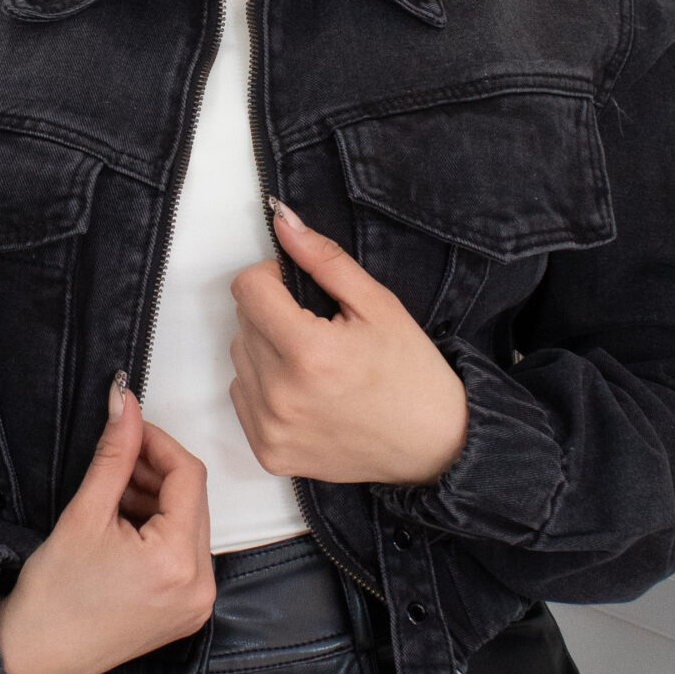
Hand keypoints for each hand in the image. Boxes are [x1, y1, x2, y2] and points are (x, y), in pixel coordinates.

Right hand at [0, 375, 214, 673]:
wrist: (35, 653)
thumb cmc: (53, 594)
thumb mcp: (85, 513)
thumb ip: (114, 455)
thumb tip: (126, 405)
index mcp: (178, 562)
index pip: (189, 477)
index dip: (160, 443)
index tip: (131, 428)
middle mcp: (200, 586)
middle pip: (194, 501)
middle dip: (157, 472)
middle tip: (118, 460)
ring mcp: (196, 603)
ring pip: (190, 525)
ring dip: (158, 500)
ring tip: (113, 497)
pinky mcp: (186, 612)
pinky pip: (185, 554)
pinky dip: (160, 531)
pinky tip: (124, 526)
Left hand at [229, 203, 468, 486]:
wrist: (434, 448)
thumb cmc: (412, 375)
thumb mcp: (378, 305)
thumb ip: (324, 259)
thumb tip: (282, 220)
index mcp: (309, 353)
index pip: (247, 289)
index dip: (272, 278)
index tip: (299, 288)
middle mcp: (281, 395)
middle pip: (243, 322)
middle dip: (273, 314)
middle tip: (319, 330)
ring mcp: (271, 429)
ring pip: (240, 359)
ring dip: (266, 350)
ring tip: (314, 364)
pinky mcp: (268, 453)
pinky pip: (242, 397)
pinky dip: (265, 387)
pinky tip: (306, 392)